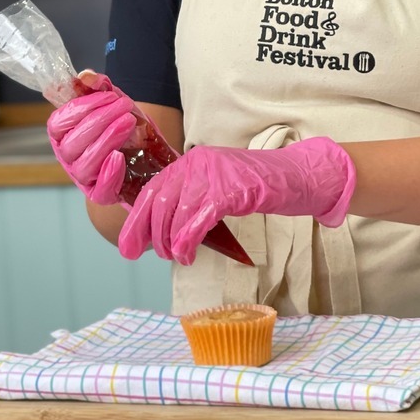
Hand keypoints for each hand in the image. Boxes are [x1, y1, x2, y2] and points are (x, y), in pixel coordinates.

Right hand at [46, 73, 134, 204]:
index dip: (80, 108)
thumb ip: (99, 88)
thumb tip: (85, 76)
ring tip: (128, 122)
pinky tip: (120, 156)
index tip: (108, 95)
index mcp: (64, 134)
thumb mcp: (114, 103)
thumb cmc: (122, 126)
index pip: (57, 123)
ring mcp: (83, 177)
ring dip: (106, 140)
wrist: (147, 155)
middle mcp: (68, 157)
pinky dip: (108, 174)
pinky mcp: (101, 193)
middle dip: (99, 120)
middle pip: (71, 143)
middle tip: (124, 106)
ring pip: (83, 164)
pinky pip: (99, 190)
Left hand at [118, 137, 355, 264]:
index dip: (136, 221)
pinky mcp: (229, 190)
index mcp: (188, 161)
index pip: (151, 190)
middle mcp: (195, 163)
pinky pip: (198, 219)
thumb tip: (160, 232)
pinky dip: (188, 240)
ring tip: (179, 257)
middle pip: (159, 202)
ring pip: (175, 212)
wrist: (290, 175)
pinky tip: (188, 254)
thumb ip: (190, 200)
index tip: (128, 247)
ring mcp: (212, 175)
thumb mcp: (215, 186)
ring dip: (171, 242)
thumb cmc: (252, 187)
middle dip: (152, 235)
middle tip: (159, 256)